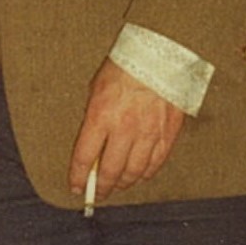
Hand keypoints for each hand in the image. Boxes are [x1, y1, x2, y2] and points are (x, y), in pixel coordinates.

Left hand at [68, 58, 184, 201]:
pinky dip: (145, 174)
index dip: (78, 177)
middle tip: (98, 192)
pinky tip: (140, 174)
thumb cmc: (127, 65)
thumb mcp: (98, 87)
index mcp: (102, 115)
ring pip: (134, 172)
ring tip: (118, 185)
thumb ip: (95, 118)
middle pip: (110, 171)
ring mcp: (148, 132)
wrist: (161, 52)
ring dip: (123, 183)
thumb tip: (93, 147)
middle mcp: (124, 128)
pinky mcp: (168, 132)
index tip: (77, 187)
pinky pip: (155, 163)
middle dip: (101, 187)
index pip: (85, 158)